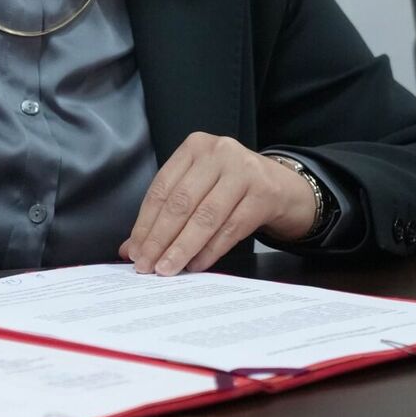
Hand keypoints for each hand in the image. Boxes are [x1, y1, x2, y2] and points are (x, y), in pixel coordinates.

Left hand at [119, 132, 315, 275]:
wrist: (285, 187)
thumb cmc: (233, 187)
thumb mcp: (199, 188)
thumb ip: (166, 213)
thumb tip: (130, 248)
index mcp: (195, 146)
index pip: (162, 188)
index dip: (145, 223)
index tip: (134, 251)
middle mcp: (219, 152)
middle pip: (181, 202)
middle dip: (159, 238)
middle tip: (146, 265)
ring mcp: (244, 170)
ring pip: (205, 217)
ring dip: (182, 248)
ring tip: (168, 269)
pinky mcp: (264, 193)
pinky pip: (231, 228)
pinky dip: (210, 250)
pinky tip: (196, 265)